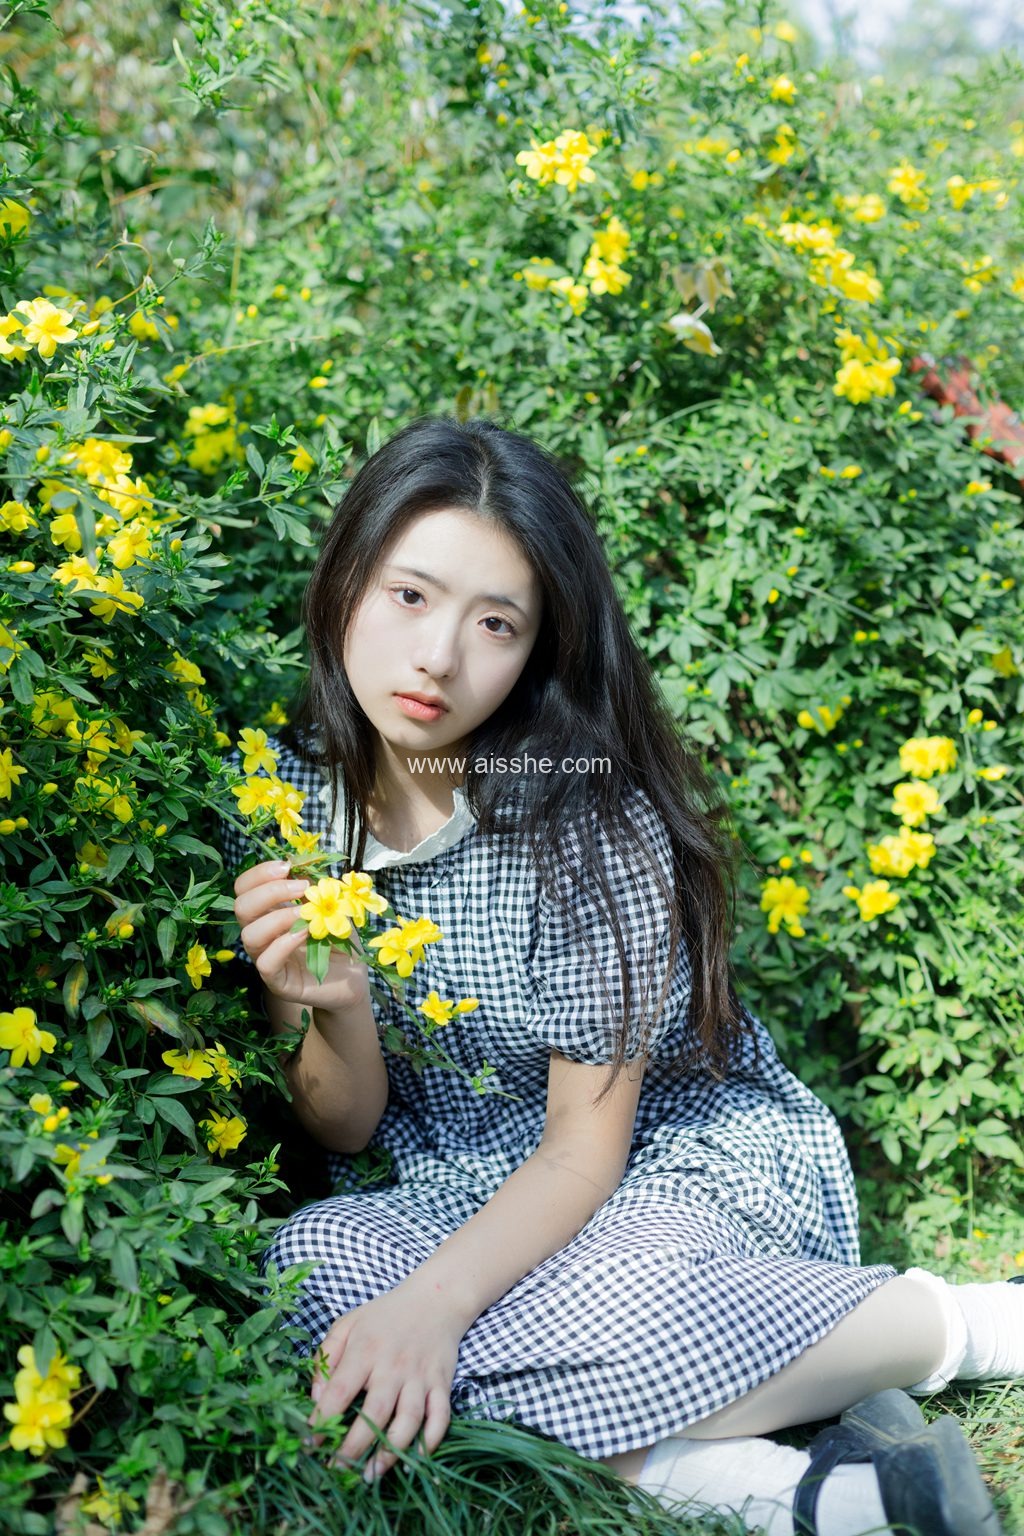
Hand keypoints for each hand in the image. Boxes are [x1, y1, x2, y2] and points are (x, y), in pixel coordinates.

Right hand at [233, 859, 371, 1013]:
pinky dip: (283, 944)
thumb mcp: (330, 905)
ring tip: (305, 913)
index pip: (244, 888)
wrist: (353, 977)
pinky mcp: (277, 981)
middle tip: (301, 888)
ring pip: (249, 935)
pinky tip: (304, 934)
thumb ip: (314, 887)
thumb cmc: (339, 938)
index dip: (259, 874)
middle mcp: (262, 933)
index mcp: (268, 912)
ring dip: (278, 917)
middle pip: (241, 907)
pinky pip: (265, 963)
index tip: (287, 866)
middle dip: (269, 891)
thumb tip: (302, 866)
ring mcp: (267, 958)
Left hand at [307, 1286, 461, 1481]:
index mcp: (365, 1350)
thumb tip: (315, 1399)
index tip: (309, 1444)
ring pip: (408, 1420)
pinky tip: (415, 1459)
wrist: (435, 1298)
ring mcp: (420, 1376)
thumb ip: (326, 1357)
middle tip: (337, 1470)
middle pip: (374, 1413)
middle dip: (354, 1447)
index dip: (323, 1420)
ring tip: (370, 1475)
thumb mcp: (348, 1324)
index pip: (339, 1391)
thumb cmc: (384, 1315)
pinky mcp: (442, 1384)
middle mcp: (393, 1366)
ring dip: (390, 1452)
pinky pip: (440, 1417)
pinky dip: (430, 1441)